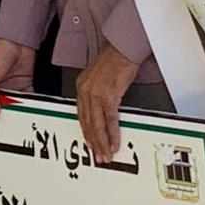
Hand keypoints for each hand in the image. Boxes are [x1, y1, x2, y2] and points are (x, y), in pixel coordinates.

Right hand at [0, 39, 35, 118]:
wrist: (18, 42)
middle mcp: (1, 90)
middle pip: (4, 108)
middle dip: (7, 117)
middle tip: (11, 128)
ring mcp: (14, 88)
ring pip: (17, 105)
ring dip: (21, 112)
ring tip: (23, 121)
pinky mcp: (25, 86)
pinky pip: (29, 99)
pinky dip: (32, 105)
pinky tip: (33, 112)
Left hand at [75, 42, 138, 162]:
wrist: (122, 50)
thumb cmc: (114, 60)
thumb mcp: (98, 77)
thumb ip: (96, 93)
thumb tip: (101, 111)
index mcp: (81, 86)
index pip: (81, 115)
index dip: (86, 131)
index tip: (90, 143)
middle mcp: (85, 91)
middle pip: (88, 123)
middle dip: (94, 142)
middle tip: (98, 155)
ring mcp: (96, 95)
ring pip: (97, 125)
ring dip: (102, 142)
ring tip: (106, 154)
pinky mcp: (108, 97)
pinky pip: (110, 121)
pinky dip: (113, 135)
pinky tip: (114, 143)